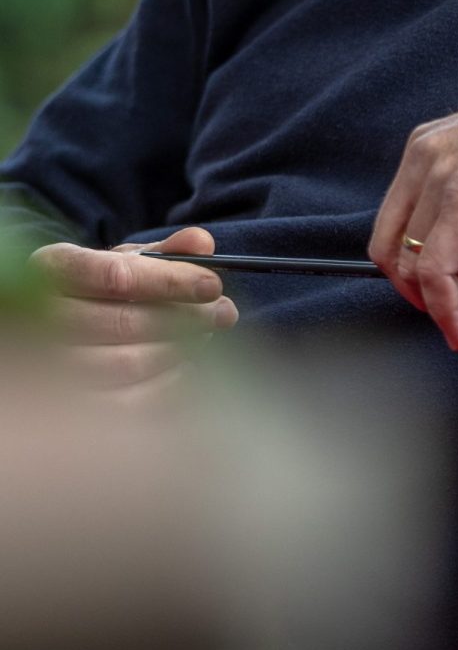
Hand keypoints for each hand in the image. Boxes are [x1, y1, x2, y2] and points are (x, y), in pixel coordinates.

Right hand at [30, 225, 237, 397]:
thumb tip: (204, 243)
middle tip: (225, 313)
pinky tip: (185, 368)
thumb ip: (166, 252)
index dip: (171, 281)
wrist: (59, 324)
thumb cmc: (100, 288)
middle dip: (185, 318)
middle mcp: (40, 316)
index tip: (213, 285)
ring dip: (178, 351)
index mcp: (54, 267)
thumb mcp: (125, 261)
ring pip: (125, 364)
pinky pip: (124, 404)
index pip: (118, 275)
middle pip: (124, 322)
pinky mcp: (64, 405)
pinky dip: (164, 387)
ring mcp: (47, 365)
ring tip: (204, 337)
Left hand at [369, 73, 457, 350]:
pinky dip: (448, 307)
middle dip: (421, 296)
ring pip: (410, 266)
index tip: (451, 299)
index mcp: (424, 149)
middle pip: (389, 249)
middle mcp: (422, 157)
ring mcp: (438, 175)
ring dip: (445, 308)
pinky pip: (435, 269)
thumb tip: (454, 276)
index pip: (392, 228)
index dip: (414, 275)